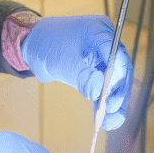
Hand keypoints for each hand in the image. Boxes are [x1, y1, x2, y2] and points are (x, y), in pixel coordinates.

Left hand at [21, 15, 132, 130]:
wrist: (33, 46)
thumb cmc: (46, 44)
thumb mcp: (63, 61)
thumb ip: (83, 76)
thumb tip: (100, 91)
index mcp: (99, 30)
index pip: (116, 54)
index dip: (116, 76)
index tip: (110, 95)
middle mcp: (105, 43)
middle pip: (120, 70)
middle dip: (117, 93)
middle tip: (111, 110)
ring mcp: (102, 58)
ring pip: (115, 82)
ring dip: (114, 103)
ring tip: (110, 122)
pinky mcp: (97, 71)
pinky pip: (105, 88)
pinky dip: (105, 103)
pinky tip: (107, 121)